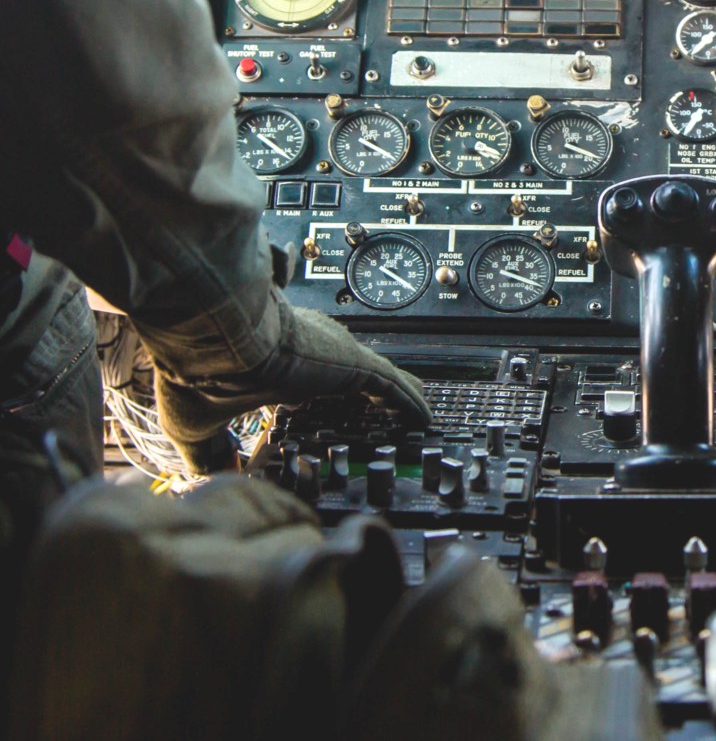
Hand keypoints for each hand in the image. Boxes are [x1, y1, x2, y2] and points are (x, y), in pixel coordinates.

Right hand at [155, 305, 430, 472]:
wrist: (217, 335)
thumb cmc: (202, 370)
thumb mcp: (194, 422)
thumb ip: (206, 451)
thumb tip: (209, 476)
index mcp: (270, 359)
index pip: (301, 379)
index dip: (313, 398)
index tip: (319, 418)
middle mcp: (308, 350)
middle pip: (346, 375)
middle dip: (360, 397)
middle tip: (378, 424)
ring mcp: (335, 354)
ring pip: (376, 378)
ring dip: (394, 399)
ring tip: (409, 419)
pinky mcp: (356, 363)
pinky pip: (394, 386)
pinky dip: (409, 403)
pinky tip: (425, 421)